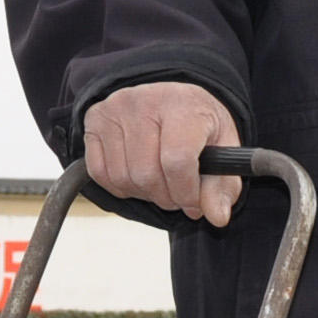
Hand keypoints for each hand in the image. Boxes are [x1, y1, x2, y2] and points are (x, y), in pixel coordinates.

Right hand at [83, 80, 241, 227]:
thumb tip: (217, 218)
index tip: (193, 204)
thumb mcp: (223, 149)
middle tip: (177, 195)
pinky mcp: (95, 120)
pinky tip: (137, 178)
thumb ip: (222, 186)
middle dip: (165, 197)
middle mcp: (144, 102)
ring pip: (122, 177)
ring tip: (159, 184)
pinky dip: (119, 186)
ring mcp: (114, 109)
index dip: (186, 193)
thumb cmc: (198, 124)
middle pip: (147, 174)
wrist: (172, 99)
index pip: (177, 160)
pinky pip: (100, 173)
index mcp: (182, 105)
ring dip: (143, 193)